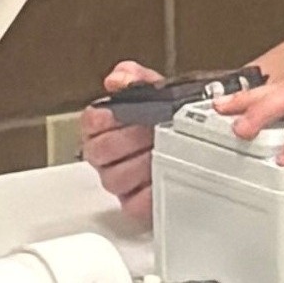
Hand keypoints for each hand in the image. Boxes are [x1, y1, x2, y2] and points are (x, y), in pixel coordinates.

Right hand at [79, 61, 164, 221]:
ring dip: (141, 163)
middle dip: (129, 138)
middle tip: (151, 130)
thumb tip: (118, 79)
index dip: (108, 116)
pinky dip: (151, 191)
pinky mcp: (135, 205)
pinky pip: (135, 203)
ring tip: (162, 150)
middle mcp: (104, 156)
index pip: (90, 121)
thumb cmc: (167, 119)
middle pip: (100, 151)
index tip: (127, 112)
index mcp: (101, 127)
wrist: (194, 141)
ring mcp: (118, 182)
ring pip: (115, 178)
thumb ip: (136, 78)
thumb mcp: (154, 90)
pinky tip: (163, 176)